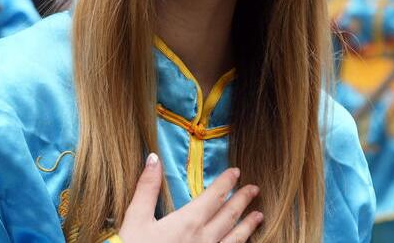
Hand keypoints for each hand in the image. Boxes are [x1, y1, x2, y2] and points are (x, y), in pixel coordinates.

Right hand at [118, 153, 262, 242]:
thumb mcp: (135, 218)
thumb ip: (147, 188)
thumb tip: (153, 158)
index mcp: (188, 222)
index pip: (214, 196)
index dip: (227, 183)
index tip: (236, 172)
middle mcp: (204, 239)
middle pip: (230, 215)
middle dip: (243, 200)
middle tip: (254, 189)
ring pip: (235, 239)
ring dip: (248, 226)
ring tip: (259, 216)